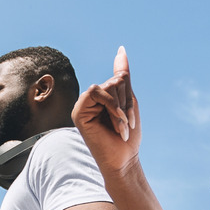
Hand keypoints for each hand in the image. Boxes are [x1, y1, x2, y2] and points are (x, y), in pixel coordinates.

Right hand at [73, 46, 140, 176]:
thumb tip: (121, 50)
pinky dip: (112, 107)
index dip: (129, 94)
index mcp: (102, 96)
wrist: (123, 160)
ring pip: (108, 86)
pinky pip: (96, 92)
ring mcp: (83, 105)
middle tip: (127, 125)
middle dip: (127, 102)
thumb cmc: (127, 136)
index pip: (119, 78)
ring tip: (122, 127)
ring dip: (121, 108)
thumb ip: (122, 76)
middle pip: (115, 80)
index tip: (130, 121)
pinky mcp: (78, 112)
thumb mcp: (129, 101)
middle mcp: (90, 99)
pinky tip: (118, 125)